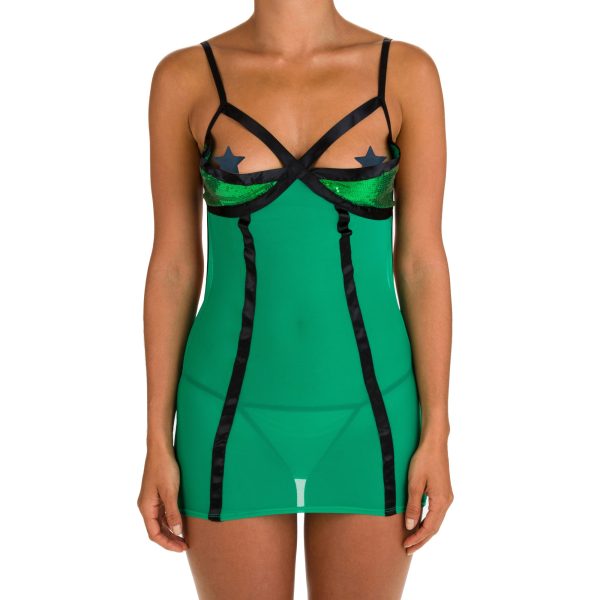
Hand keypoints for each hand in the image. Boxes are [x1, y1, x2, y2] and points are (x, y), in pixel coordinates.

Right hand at [137, 447, 188, 551]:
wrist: (161, 449)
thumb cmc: (164, 468)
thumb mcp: (170, 492)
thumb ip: (173, 512)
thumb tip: (177, 531)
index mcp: (146, 507)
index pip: (154, 533)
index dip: (167, 543)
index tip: (181, 548)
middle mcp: (146, 505)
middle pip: (156, 529)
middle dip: (170, 539)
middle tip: (185, 545)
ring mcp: (151, 499)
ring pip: (160, 521)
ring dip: (171, 530)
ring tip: (185, 537)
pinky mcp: (157, 493)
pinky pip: (162, 512)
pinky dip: (171, 519)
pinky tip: (180, 521)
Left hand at [403, 438, 452, 554]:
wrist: (435, 443)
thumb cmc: (423, 460)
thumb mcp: (414, 483)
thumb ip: (413, 506)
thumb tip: (410, 526)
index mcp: (441, 502)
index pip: (429, 528)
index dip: (417, 539)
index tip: (405, 546)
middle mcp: (447, 501)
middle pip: (434, 528)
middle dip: (421, 540)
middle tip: (408, 549)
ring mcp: (446, 496)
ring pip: (436, 521)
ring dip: (424, 532)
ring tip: (412, 540)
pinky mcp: (443, 491)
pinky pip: (436, 512)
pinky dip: (427, 521)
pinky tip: (419, 523)